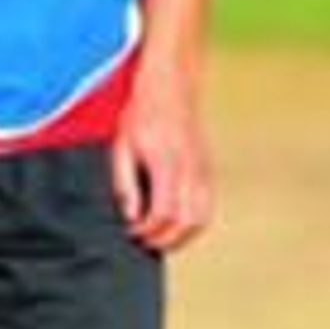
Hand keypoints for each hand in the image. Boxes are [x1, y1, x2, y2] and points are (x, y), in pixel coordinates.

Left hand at [109, 57, 213, 252]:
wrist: (171, 87)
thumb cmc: (141, 114)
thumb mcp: (121, 145)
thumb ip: (125, 183)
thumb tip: (131, 216)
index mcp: (166, 163)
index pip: (163, 212)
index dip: (147, 230)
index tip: (131, 231)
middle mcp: (190, 169)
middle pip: (186, 222)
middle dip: (164, 239)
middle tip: (143, 241)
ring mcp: (203, 170)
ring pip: (202, 218)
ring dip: (182, 237)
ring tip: (159, 238)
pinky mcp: (208, 169)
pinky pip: (208, 206)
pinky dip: (194, 223)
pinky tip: (176, 225)